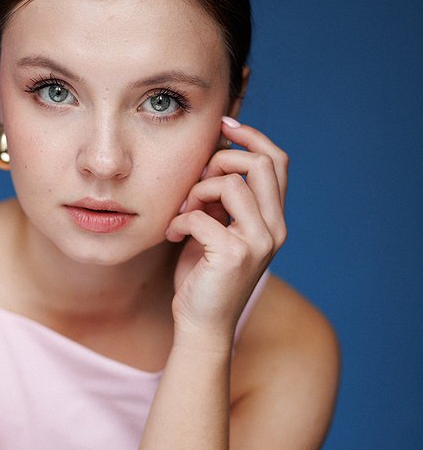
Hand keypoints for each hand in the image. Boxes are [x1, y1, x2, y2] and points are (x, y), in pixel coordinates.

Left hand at [165, 117, 287, 338]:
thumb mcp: (217, 228)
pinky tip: (173, 235)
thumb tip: (213, 154)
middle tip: (194, 183)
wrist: (201, 325)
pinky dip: (180, 220)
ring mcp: (259, 242)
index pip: (277, 161)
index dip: (252, 136)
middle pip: (261, 163)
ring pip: (232, 183)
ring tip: (182, 211)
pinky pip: (201, 214)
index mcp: (274, 219)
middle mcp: (275, 228)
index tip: (224, 125)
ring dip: (197, 190)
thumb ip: (222, 199)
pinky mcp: (234, 255)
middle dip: (221, 160)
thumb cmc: (204, 276)